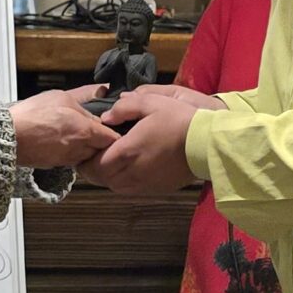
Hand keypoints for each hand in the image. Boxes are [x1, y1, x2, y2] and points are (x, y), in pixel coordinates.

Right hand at [8, 85, 109, 169]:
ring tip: (77, 132)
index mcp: (86, 131)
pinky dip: (74, 151)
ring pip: (89, 155)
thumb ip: (86, 97)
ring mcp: (69, 159)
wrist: (9, 136)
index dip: (114, 130)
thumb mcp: (62, 96)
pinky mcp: (58, 165)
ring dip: (88, 146)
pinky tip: (64, 140)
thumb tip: (102, 91)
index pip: (113, 138)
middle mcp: (80, 149)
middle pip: (103, 148)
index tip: (111, 123)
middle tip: (95, 127)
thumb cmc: (33, 114)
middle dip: (102, 139)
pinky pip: (74, 159)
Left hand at [93, 83, 215, 195]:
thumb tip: (105, 117)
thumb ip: (124, 107)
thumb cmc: (179, 120)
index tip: (87, 148)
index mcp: (127, 152)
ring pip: (114, 186)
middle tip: (94, 154)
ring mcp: (144, 184)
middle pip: (100, 179)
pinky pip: (130, 189)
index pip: (93, 164)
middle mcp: (132, 173)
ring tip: (110, 161)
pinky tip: (129, 168)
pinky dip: (123, 181)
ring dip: (107, 176)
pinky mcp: (155, 190)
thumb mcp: (152, 102)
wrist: (207, 143)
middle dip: (92, 168)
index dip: (85, 159)